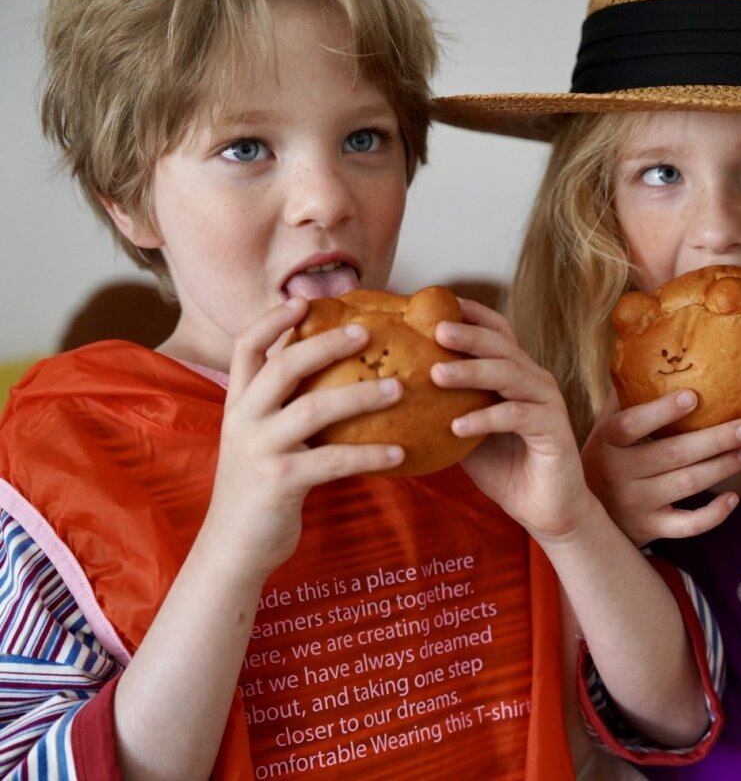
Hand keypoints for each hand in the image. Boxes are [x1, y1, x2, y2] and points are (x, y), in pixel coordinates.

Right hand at [202, 298, 404, 581]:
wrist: (234, 547)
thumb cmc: (260, 488)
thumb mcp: (262, 439)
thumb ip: (284, 407)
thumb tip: (331, 375)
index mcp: (238, 404)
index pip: (245, 347)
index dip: (271, 320)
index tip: (302, 299)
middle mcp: (243, 419)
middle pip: (284, 366)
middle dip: (326, 343)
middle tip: (368, 331)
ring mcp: (259, 449)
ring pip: (313, 408)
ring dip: (360, 395)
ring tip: (399, 387)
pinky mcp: (280, 481)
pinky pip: (333, 460)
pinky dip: (370, 454)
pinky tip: (400, 453)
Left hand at [432, 299, 593, 542]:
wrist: (546, 509)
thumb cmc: (505, 467)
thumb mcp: (466, 432)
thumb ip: (444, 407)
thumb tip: (394, 389)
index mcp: (516, 373)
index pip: (498, 331)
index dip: (472, 314)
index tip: (437, 303)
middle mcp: (535, 380)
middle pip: (503, 345)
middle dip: (468, 335)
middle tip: (435, 330)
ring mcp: (548, 403)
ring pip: (510, 375)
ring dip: (472, 372)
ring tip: (436, 374)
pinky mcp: (554, 430)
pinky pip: (517, 416)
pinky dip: (485, 418)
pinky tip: (456, 427)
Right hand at [582, 389, 740, 546]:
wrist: (581, 515)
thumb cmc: (605, 457)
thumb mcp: (604, 428)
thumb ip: (623, 396)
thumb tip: (645, 349)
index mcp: (606, 442)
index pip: (630, 425)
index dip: (660, 411)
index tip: (693, 396)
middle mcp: (618, 474)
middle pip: (672, 455)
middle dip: (715, 440)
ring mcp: (634, 504)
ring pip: (686, 485)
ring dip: (722, 467)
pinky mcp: (649, 529)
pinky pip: (687, 526)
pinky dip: (713, 515)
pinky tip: (733, 498)